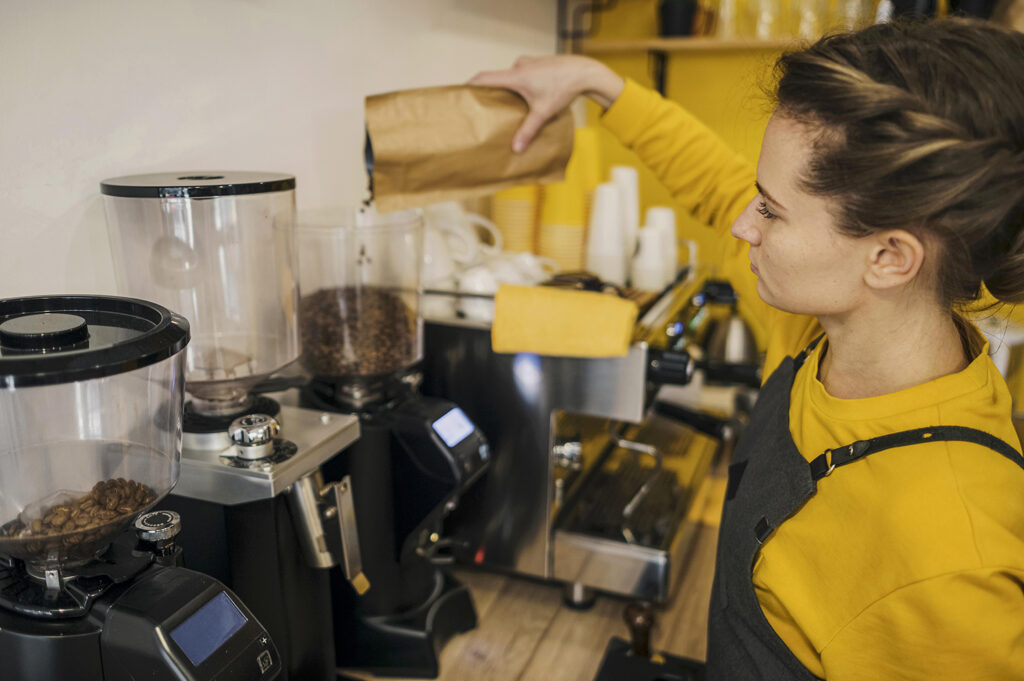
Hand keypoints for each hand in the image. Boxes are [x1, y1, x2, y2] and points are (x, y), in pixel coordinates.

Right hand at [468, 55, 624, 151]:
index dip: (469, 85)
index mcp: (515, 75)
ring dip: (506, 89)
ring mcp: (528, 62)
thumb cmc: (564, 88)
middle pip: (496, 78)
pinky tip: (524, 97)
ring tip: (505, 105)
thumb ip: (528, 130)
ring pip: (510, 76)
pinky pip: (521, 73)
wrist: (585, 72)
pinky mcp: (537, 63)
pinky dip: (518, 84)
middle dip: (489, 92)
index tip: (460, 94)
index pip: (484, 77)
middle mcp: (519, 66)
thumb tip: (515, 149)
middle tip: (483, 107)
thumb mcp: (544, 112)